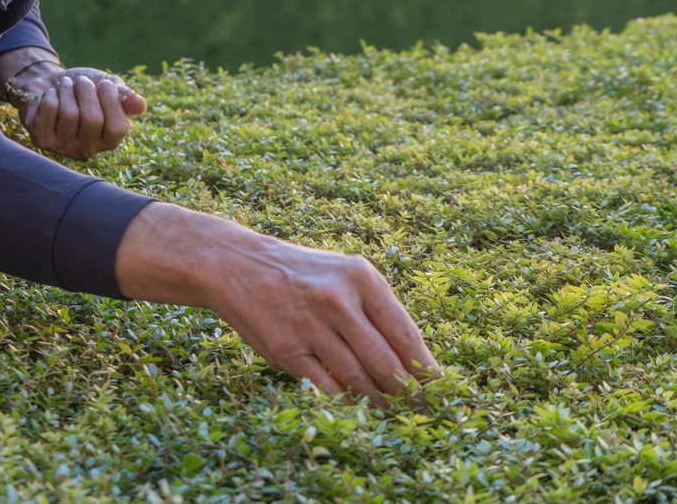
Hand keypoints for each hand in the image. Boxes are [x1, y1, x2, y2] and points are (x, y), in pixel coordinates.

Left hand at [10, 63, 146, 160]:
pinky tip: (51, 95)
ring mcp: (63, 147)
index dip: (112, 101)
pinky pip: (50, 111)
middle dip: (86, 91)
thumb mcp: (106, 86)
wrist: (49, 84)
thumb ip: (124, 96)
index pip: (118, 128)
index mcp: (109, 139)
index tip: (105, 84)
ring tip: (65, 85)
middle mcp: (87, 149)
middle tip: (81, 81)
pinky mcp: (42, 140)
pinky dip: (51, 95)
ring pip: (70, 114)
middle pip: (92, 119)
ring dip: (67, 90)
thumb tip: (140, 105)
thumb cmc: (82, 89)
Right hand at [116, 204, 439, 404]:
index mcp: (361, 278)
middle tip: (418, 410)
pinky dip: (343, 399)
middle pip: (385, 363)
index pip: (405, 333)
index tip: (438, 390)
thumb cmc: (303, 276)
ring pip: (358, 379)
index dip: (425, 368)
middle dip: (406, 393)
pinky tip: (353, 402)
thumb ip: (376, 312)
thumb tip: (415, 362)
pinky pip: (327, 387)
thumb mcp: (344, 277)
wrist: (239, 266)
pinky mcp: (287, 350)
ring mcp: (311, 326)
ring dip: (376, 401)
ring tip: (388, 408)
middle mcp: (339, 300)